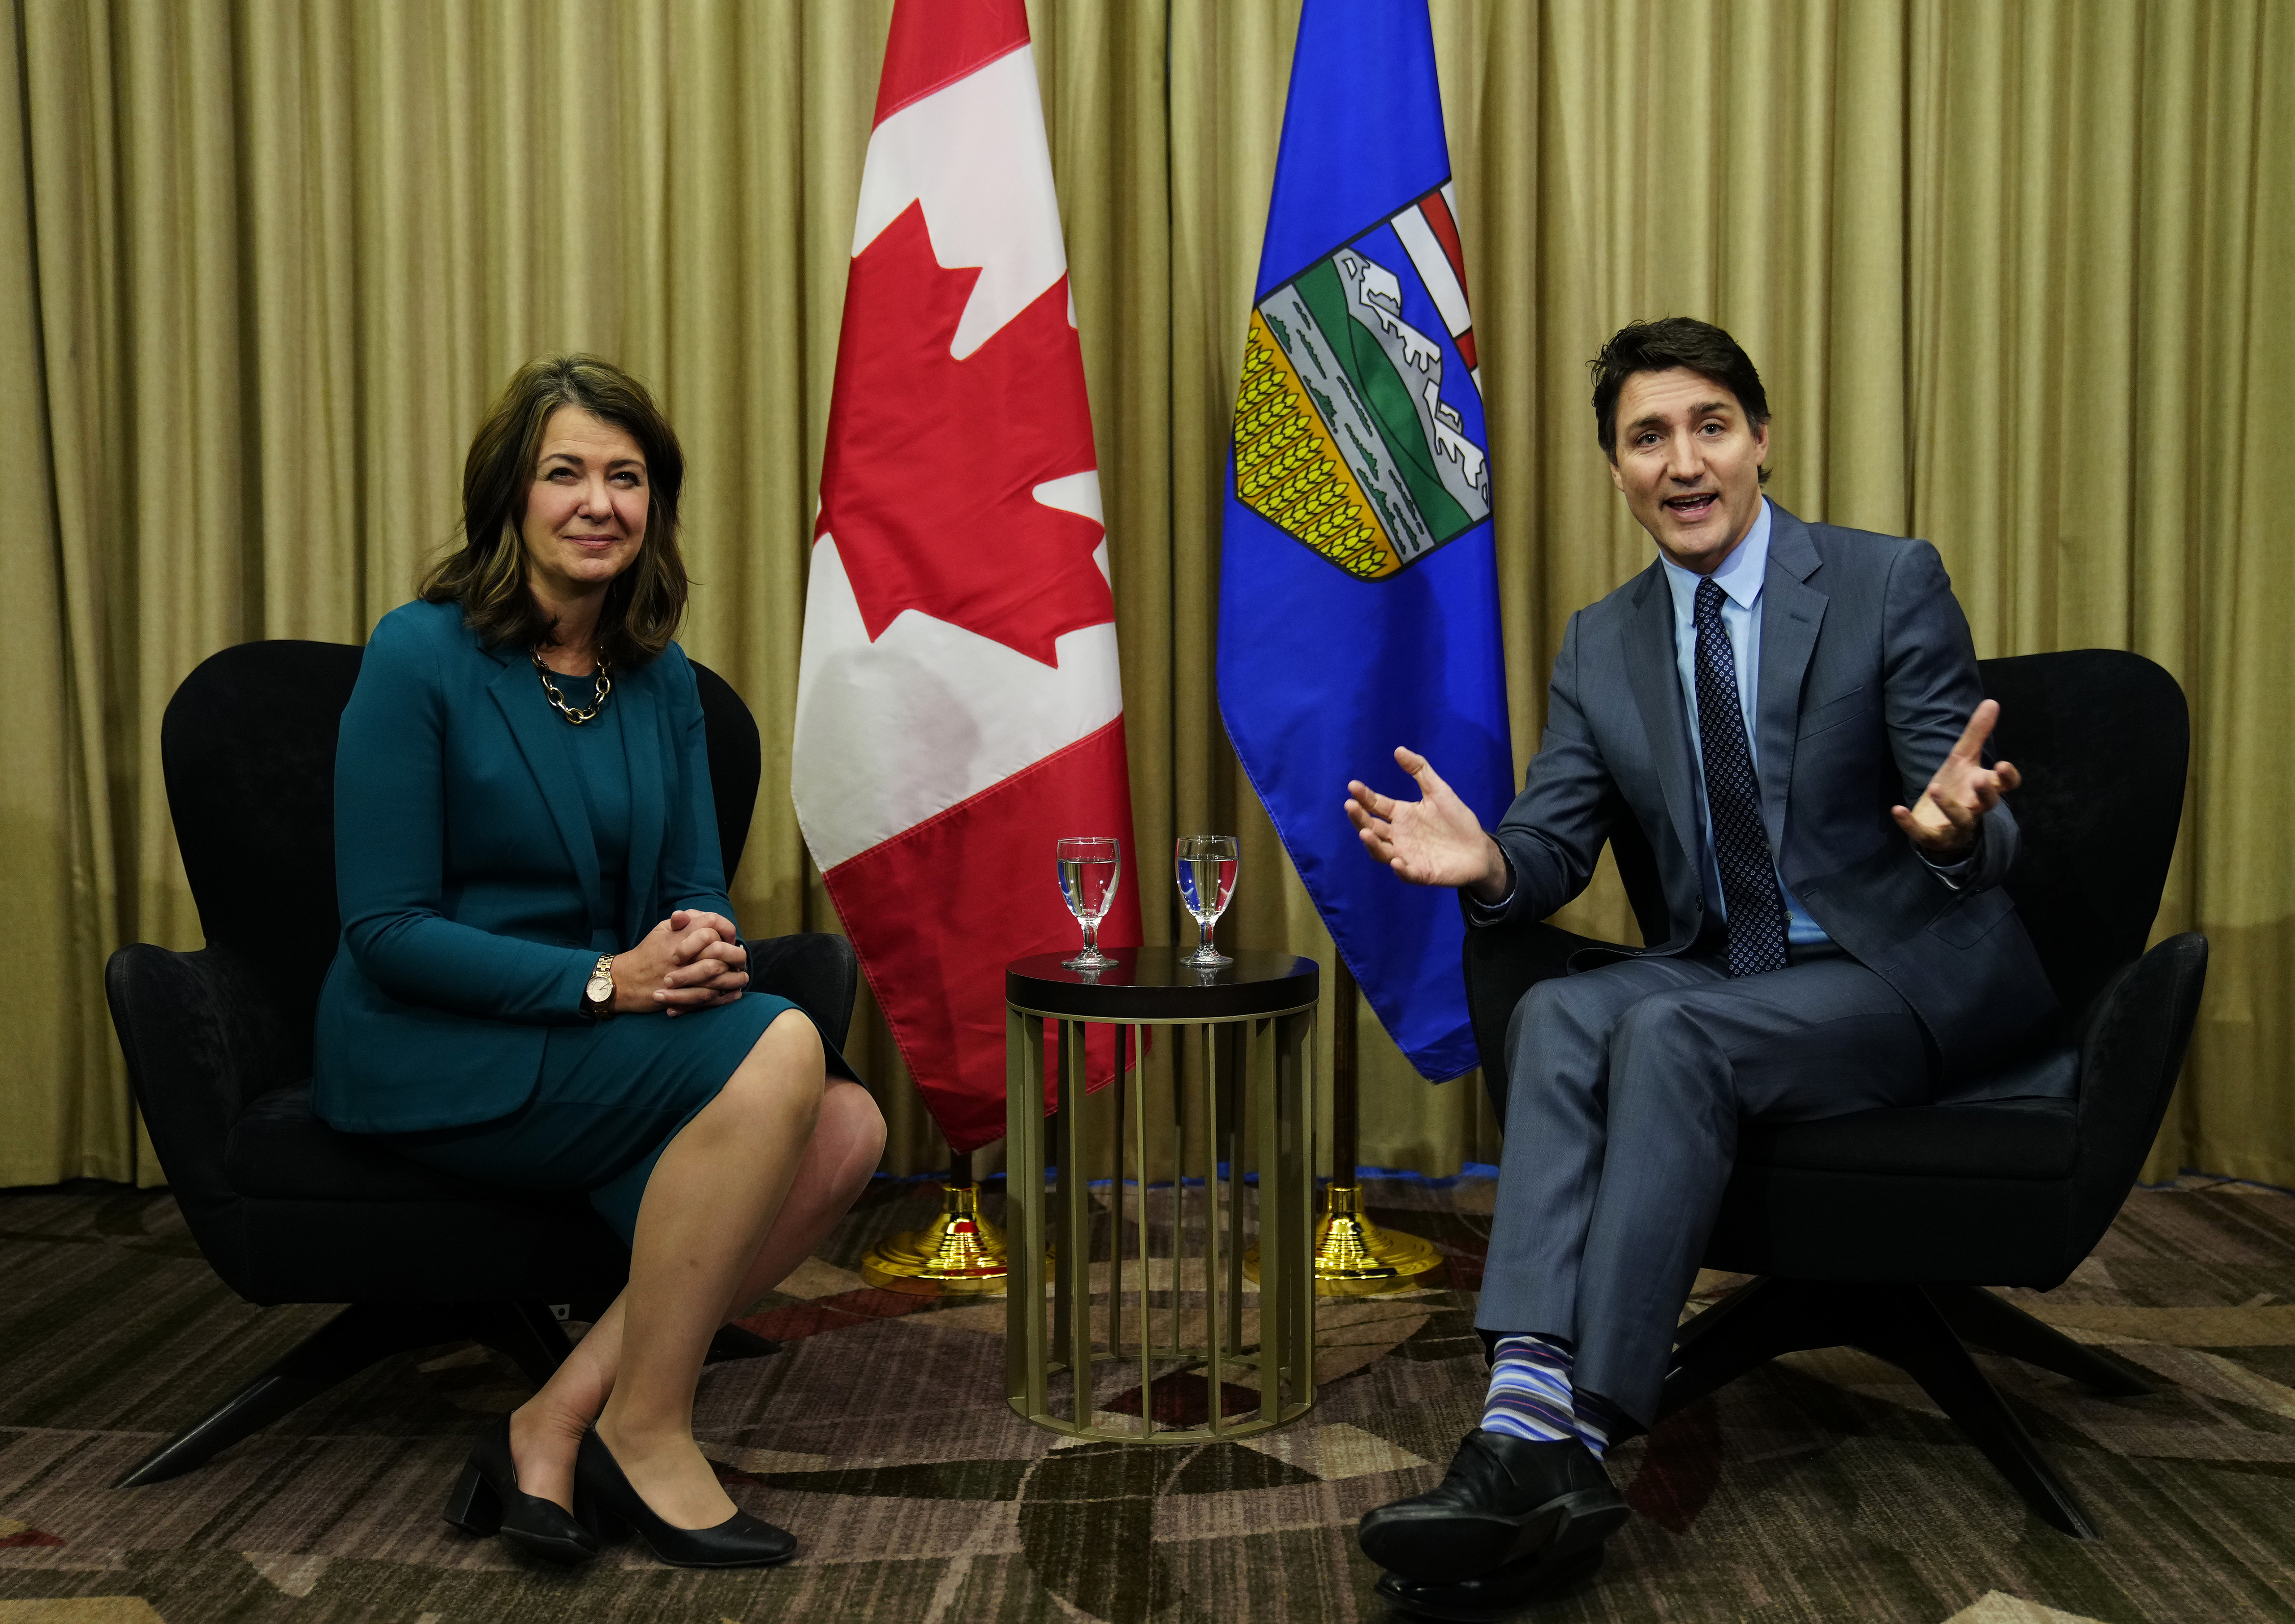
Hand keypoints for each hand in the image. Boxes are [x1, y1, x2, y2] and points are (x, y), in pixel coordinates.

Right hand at [611, 912, 748, 1014]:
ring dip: (734, 977)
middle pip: (720, 950)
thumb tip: (694, 913)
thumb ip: (680, 922)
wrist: (625, 982)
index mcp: (680, 936)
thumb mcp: (659, 931)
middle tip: (740, 958)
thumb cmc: (646, 954)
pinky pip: (710, 995)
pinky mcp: (682, 995)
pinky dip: (725, 996)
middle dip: (735, 954)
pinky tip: (734, 993)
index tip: (729, 938)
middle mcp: (684, 955)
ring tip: (742, 977)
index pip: (711, 924)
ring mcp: (684, 976)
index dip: (725, 928)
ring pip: (718, 974)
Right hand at [1345, 747, 1509, 900]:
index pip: (1376, 805)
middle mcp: (1398, 836)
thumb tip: (1398, 749)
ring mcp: (1406, 855)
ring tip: (1365, 832)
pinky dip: (1400, 869)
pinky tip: (1396, 861)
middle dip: (1359, 818)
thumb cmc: (1456, 820)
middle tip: (1350, 805)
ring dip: (1372, 843)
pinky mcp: (1420, 873)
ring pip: (1381, 851)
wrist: (1479, 849)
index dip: (1364, 796)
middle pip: (1372, 828)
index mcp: (1401, 815)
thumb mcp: (1438, 791)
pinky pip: (1406, 873)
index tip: (1353, 786)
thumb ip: (1420, 771)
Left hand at [1892, 698, 2021, 858]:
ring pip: (1959, 819)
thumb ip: (1976, 733)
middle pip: (1988, 803)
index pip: (2005, 785)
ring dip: (1947, 805)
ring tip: (1934, 786)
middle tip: (1979, 779)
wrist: (1938, 821)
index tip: (2002, 765)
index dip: (2007, 778)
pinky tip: (1897, 809)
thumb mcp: (1963, 758)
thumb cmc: (1956, 787)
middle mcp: (1975, 808)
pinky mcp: (1933, 836)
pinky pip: (1923, 833)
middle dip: (1985, 793)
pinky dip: (1909, 824)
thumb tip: (1991, 702)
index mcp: (1984, 787)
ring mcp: (1955, 825)